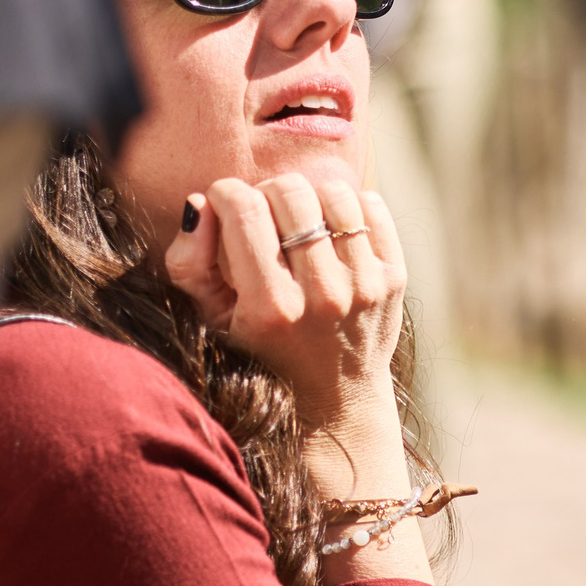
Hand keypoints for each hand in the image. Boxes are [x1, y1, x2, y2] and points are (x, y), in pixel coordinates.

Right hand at [166, 174, 408, 426]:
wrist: (338, 394)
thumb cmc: (263, 348)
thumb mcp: (213, 320)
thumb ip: (190, 264)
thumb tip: (201, 202)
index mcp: (270, 307)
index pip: (244, 210)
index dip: (226, 193)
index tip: (225, 205)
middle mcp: (322, 295)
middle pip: (290, 192)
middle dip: (267, 191)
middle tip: (264, 213)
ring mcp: (364, 285)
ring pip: (334, 193)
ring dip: (310, 195)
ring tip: (299, 219)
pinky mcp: (394, 277)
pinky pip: (371, 207)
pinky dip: (349, 205)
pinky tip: (332, 228)